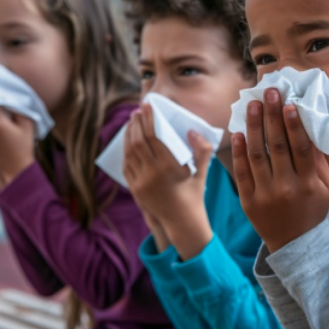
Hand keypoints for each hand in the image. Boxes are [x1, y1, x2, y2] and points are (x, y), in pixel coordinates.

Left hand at [123, 104, 213, 259]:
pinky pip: (127, 165)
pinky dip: (126, 151)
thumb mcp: (202, 171)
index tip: (147, 107)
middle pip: (138, 141)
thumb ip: (201, 150)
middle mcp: (152, 174)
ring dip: (129, 135)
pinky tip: (129, 141)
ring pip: (130, 152)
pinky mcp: (135, 189)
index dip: (148, 120)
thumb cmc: (194, 194)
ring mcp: (141, 182)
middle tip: (138, 111)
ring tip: (132, 122)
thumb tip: (192, 131)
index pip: (153, 137)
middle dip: (137, 124)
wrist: (182, 221)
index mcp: (168, 167)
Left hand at [231, 88, 328, 253]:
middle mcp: (286, 188)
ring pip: (257, 156)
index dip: (294, 125)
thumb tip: (309, 128)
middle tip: (269, 93)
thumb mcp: (326, 187)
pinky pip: (241, 172)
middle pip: (277, 147)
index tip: (288, 104)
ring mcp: (265, 195)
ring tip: (253, 106)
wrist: (294, 244)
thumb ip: (319, 160)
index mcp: (309, 183)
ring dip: (254, 127)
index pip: (300, 148)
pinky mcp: (248, 201)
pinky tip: (238, 133)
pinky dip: (239, 152)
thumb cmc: (312, 209)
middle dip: (272, 117)